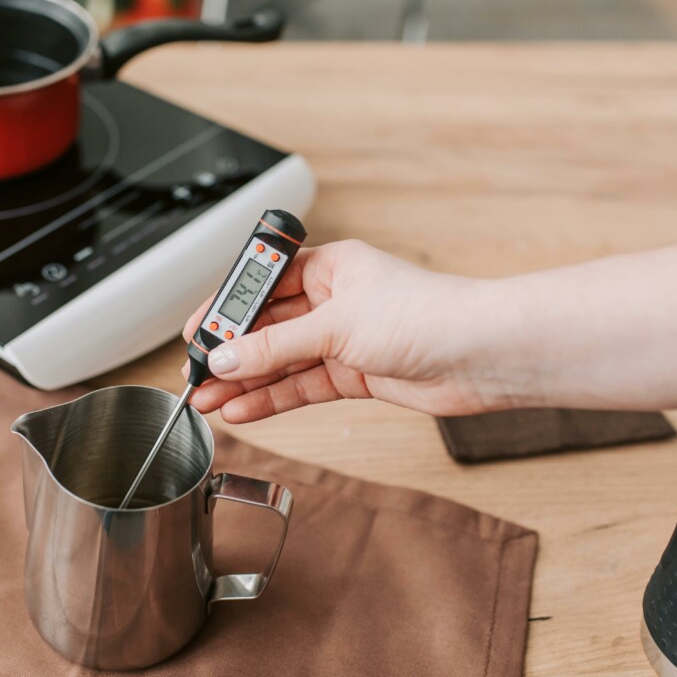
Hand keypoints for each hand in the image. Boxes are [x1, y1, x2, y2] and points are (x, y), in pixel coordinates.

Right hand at [181, 240, 524, 421]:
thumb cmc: (425, 316)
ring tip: (206, 401)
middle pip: (269, 328)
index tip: (196, 333)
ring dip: (245, 382)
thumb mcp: (336, 326)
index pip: (263, 285)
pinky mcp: (356, 375)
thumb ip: (277, 346)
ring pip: (282, 362)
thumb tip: (227, 356)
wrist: (481, 355)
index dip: (227, 309)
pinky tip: (242, 409)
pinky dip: (273, 399)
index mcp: (331, 267)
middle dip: (231, 353)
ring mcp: (345, 340)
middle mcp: (335, 301)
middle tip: (195, 376)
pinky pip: (302, 386)